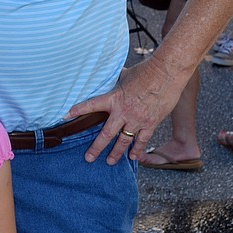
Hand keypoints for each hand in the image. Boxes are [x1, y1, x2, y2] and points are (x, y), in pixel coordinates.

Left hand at [68, 58, 186, 163]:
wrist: (166, 73)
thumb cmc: (146, 71)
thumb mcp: (125, 75)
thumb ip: (117, 81)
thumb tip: (111, 75)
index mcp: (114, 98)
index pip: (91, 105)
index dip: (78, 110)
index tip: (65, 116)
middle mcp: (123, 112)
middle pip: (106, 134)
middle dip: (96, 148)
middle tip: (89, 158)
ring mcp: (137, 119)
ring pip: (123, 141)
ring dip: (116, 153)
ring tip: (110, 161)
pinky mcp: (151, 123)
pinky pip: (142, 140)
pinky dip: (137, 149)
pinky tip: (133, 157)